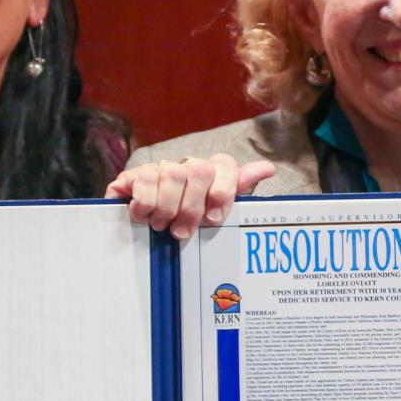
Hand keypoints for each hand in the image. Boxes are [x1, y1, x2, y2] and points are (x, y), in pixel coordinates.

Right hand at [106, 154, 276, 238]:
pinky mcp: (133, 175)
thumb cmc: (183, 227)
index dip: (222, 190)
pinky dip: (145, 203)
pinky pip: (144, 178)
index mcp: (210, 174)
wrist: (140, 235)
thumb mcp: (214, 216)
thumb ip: (239, 191)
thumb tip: (267, 167)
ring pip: (172, 174)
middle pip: (199, 169)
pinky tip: (142, 216)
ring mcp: (159, 169)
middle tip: (182, 231)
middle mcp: (185, 167)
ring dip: (168, 207)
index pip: (225, 165)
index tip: (214, 219)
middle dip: (192, 206)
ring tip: (161, 226)